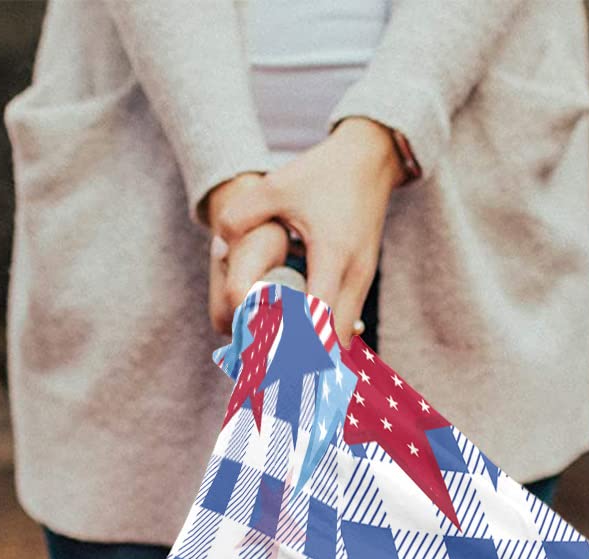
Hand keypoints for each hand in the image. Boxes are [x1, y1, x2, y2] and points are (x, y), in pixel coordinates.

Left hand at [211, 119, 402, 345]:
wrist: (370, 159)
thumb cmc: (323, 173)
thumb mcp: (278, 186)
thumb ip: (242, 215)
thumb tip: (218, 247)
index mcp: (333, 256)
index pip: (317, 320)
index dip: (294, 346)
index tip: (266, 361)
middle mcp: (354, 275)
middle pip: (333, 342)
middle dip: (303, 360)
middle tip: (268, 371)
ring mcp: (363, 281)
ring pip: (342, 338)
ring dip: (314, 352)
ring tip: (279, 362)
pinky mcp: (363, 281)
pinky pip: (345, 324)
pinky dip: (324, 338)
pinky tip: (298, 341)